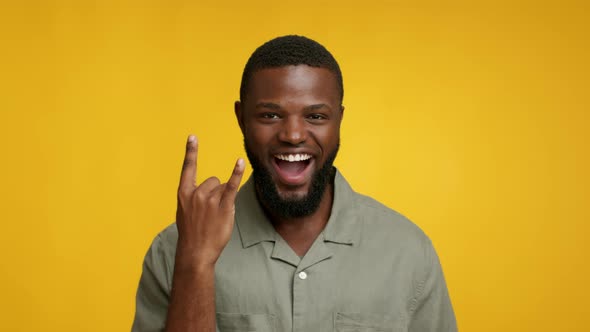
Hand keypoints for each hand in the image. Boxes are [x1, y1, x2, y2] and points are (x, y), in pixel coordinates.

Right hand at [175, 135, 244, 269]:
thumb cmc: (192, 233)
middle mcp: (196, 193)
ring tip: (216, 217)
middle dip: (215, 194)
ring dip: (223, 200)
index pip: (188, 168)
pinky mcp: (223, 206)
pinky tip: (240, 163)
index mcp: (184, 193)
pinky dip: (236, 174)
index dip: (191, 152)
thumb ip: (193, 198)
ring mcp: (209, 200)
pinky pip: (231, 186)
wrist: (195, 252)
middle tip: (210, 213)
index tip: (193, 136)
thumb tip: (207, 191)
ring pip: (222, 188)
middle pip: (213, 180)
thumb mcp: (185, 213)